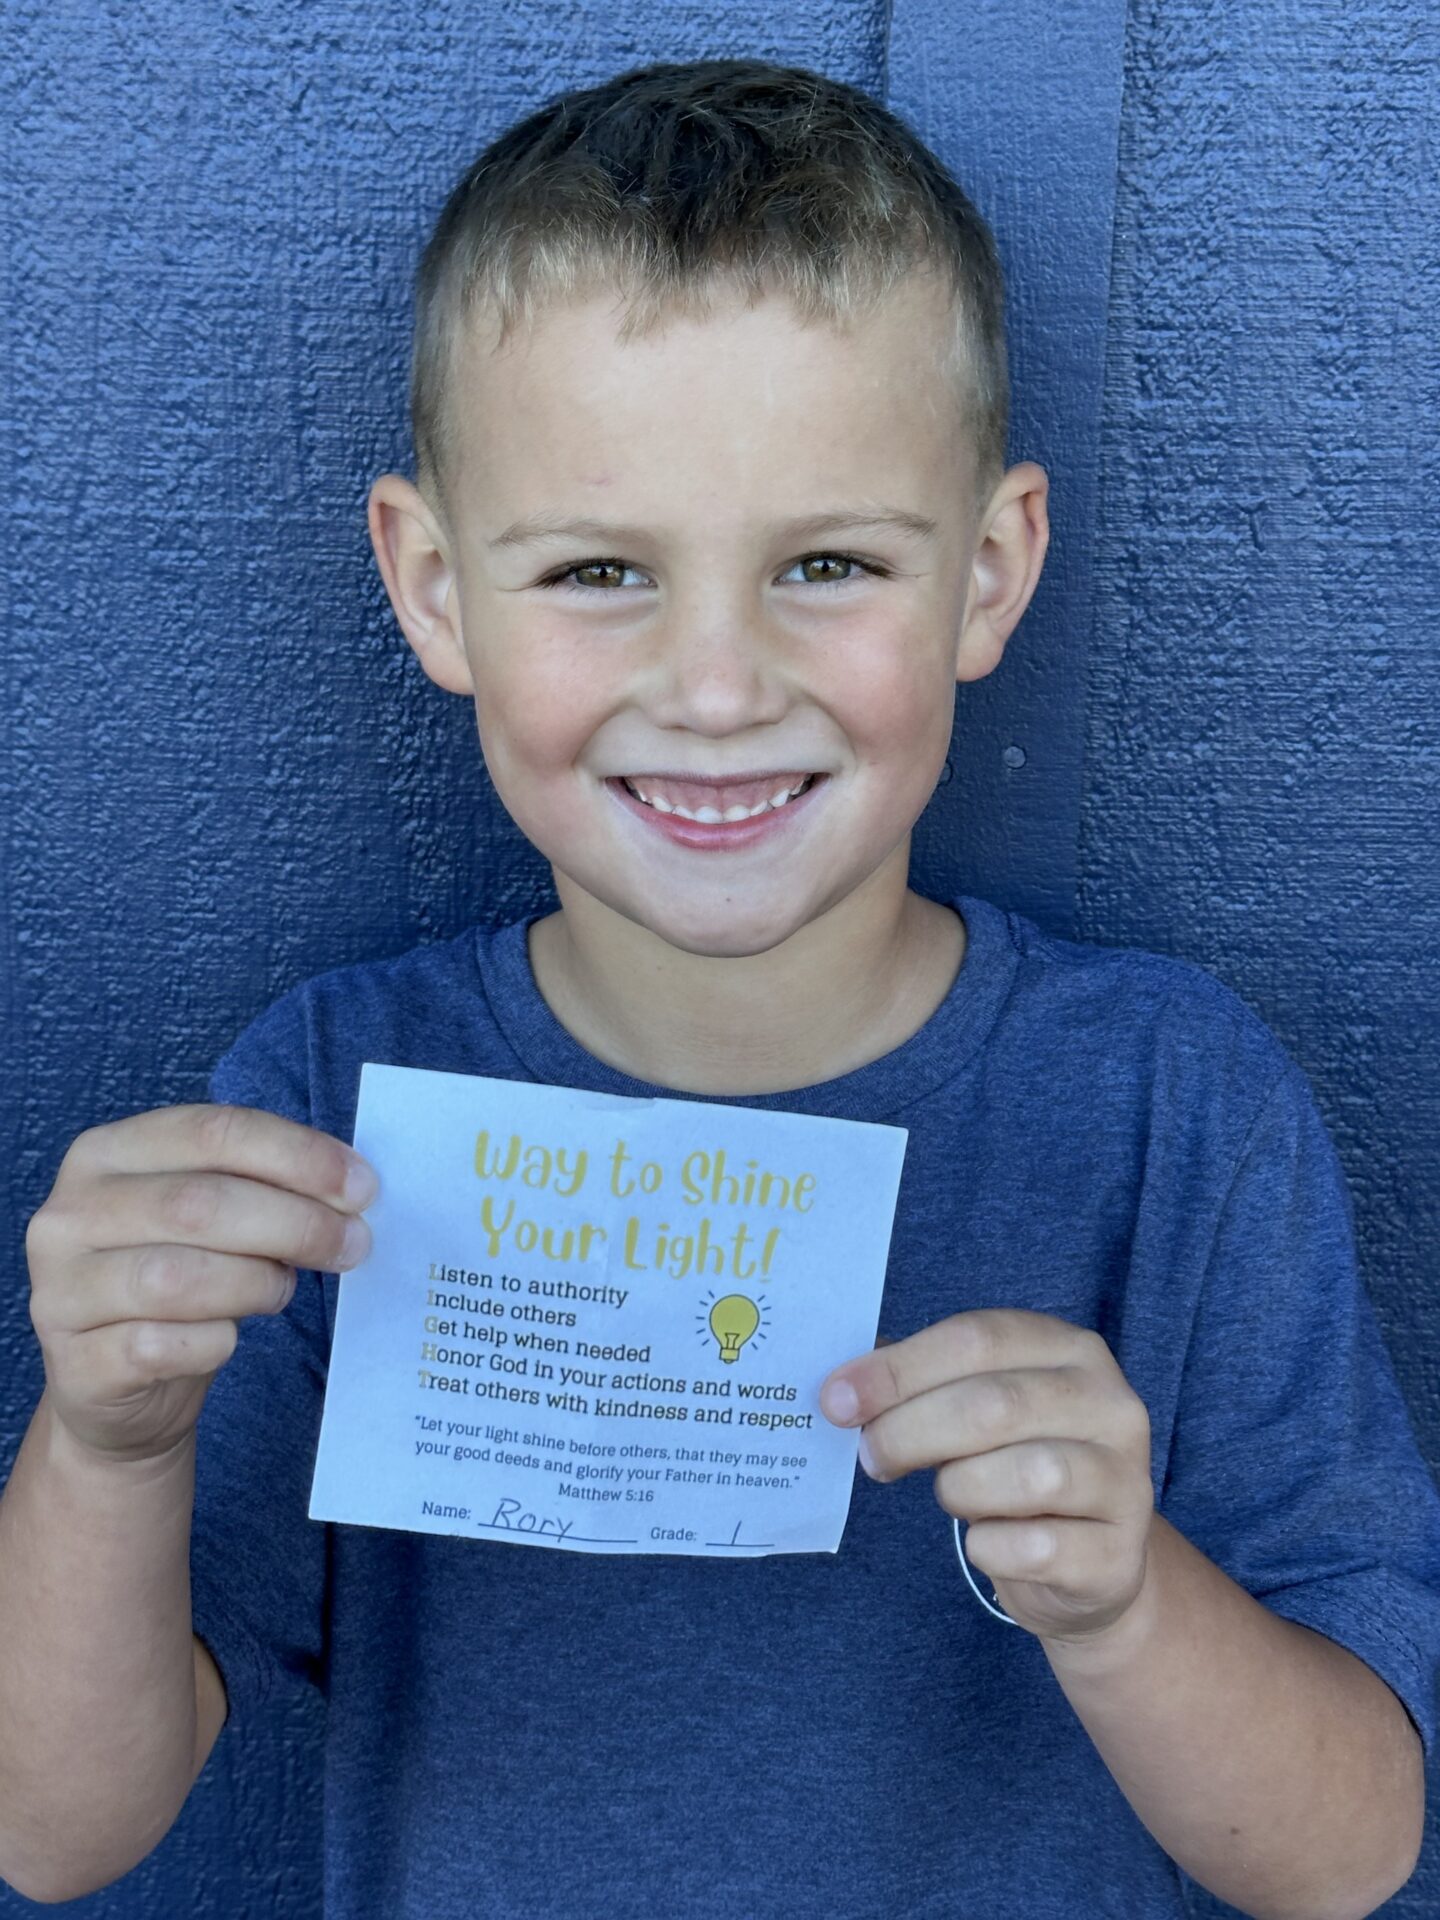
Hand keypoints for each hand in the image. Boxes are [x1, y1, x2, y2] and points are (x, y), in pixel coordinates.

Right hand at [24, 1103, 378, 1466]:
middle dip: (297, 1223)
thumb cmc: (179, 1282)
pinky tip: (227, 1339)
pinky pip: (161, 1346)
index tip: (362, 1187)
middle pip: (200, 1203)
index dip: (298, 1156)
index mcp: (106, 1153)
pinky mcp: (73, 1363)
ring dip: (257, 1283)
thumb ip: (260, 1188)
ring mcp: (60, 1290)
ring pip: (177, 1277)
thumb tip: (351, 1190)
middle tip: (353, 1244)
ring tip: (282, 1289)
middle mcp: (70, 1214)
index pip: (213, 1131)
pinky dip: (215, 1343)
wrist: (116, 1387)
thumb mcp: (211, 1218)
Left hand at [819, 1309, 1153, 1642]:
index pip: (977, 1338)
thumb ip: (920, 1384)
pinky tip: (987, 1542)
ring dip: (959, 1489)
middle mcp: (1111, 1405)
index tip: (837, 1399)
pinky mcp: (1117, 1554)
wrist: (1091, 1565)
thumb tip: (844, 1386)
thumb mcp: (979, 1407)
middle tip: (871, 1455)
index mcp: (1071, 1350)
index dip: (899, 1368)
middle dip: (910, 1431)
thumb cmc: (1016, 1466)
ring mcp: (1125, 1480)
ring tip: (949, 1494)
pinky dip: (990, 1547)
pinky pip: (1035, 1548)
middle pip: (994, 1404)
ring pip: (1026, 1475)